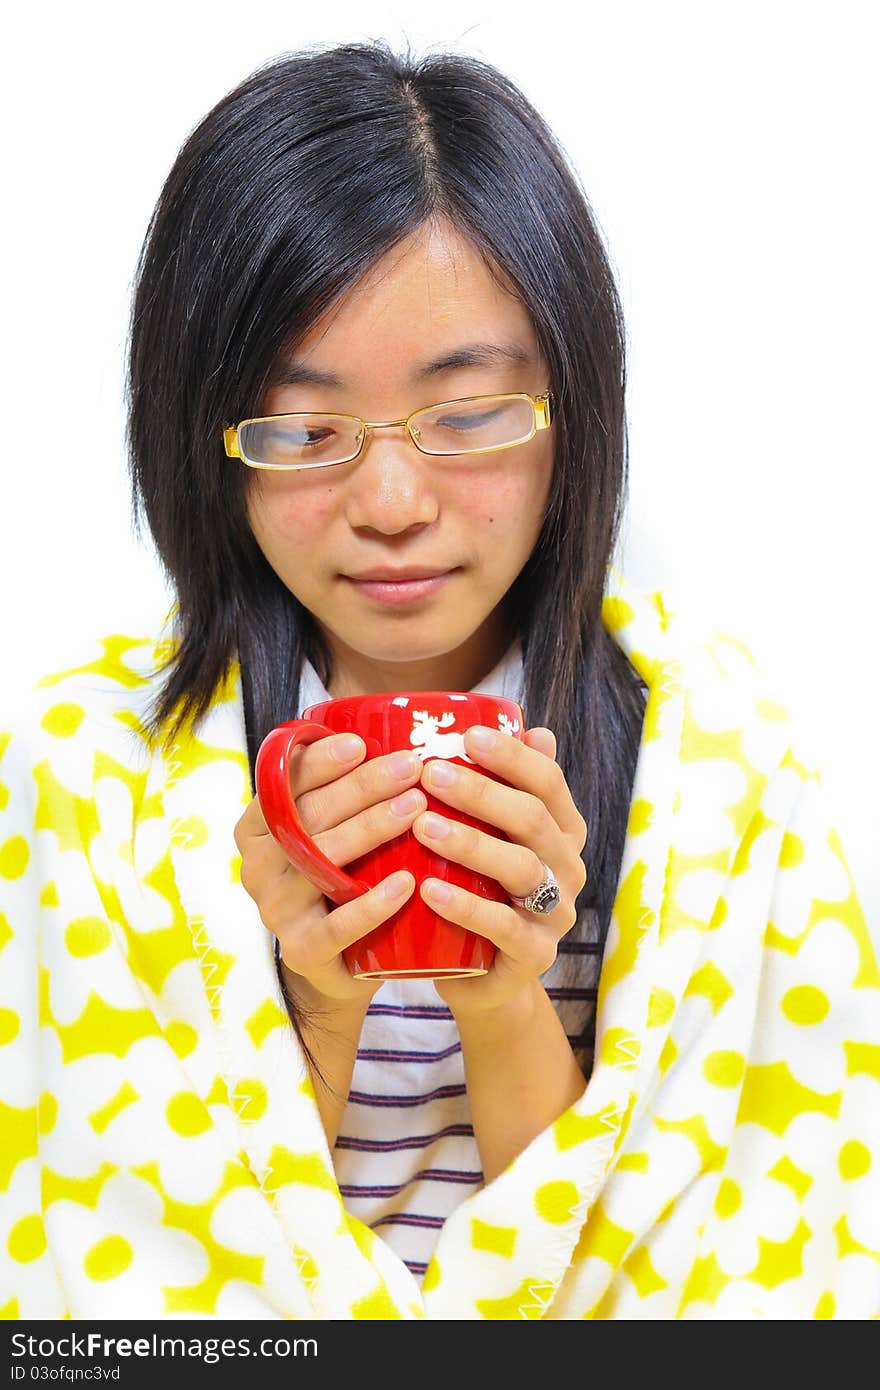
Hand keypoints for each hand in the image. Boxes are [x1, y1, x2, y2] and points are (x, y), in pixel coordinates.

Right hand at [233, 734, 428, 1010]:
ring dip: (370, 829)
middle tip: (411, 767)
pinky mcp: (302, 950)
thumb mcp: (333, 829)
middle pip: (307, 816)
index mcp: (258, 826)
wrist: (341, 964)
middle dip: (361, 786)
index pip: (282, 784)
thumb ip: (343, 790)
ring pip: (320, 862)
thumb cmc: (343, 878)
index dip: (319, 761)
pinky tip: (406, 883)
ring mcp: (276, 909)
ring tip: (415, 808)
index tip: (362, 743)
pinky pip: (336, 927)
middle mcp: (258, 865)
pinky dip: (371, 904)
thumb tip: (391, 729)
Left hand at [411, 725, 588, 1016]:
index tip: (467, 736)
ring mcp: (556, 914)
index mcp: (561, 831)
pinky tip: (429, 889)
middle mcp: (567, 868)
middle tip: (428, 773)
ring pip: (520, 869)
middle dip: (481, 792)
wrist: (484, 979)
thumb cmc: (481, 892)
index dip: (512, 757)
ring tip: (422, 826)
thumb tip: (533, 728)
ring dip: (471, 843)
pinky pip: (504, 927)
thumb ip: (506, 789)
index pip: (547, 783)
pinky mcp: (534, 955)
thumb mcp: (491, 839)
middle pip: (531, 819)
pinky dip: (466, 906)